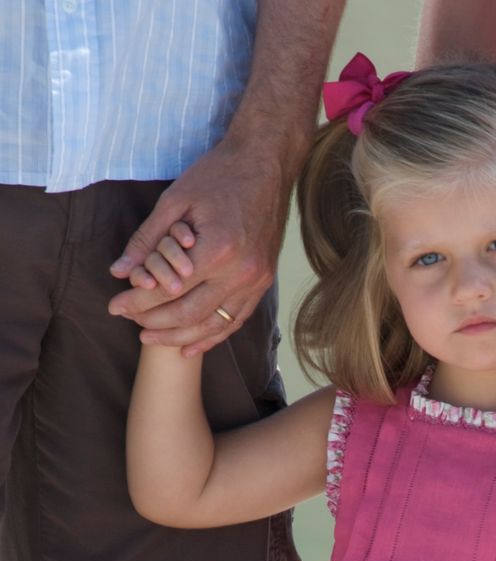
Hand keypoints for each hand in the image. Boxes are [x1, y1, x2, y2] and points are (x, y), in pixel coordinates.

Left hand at [107, 136, 290, 354]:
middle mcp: (239, 272)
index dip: (137, 301)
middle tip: (130, 324)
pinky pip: (235, 320)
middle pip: (189, 314)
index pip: (167, 289)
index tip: (115, 306)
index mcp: (216, 249)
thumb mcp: (174, 200)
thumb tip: (118, 272)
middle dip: (154, 323)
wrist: (265, 163)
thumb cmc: (218, 174)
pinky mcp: (263, 282)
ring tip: (153, 339)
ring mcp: (255, 281)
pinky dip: (212, 337)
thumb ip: (146, 240)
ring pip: (213, 325)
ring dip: (181, 337)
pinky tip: (191, 346)